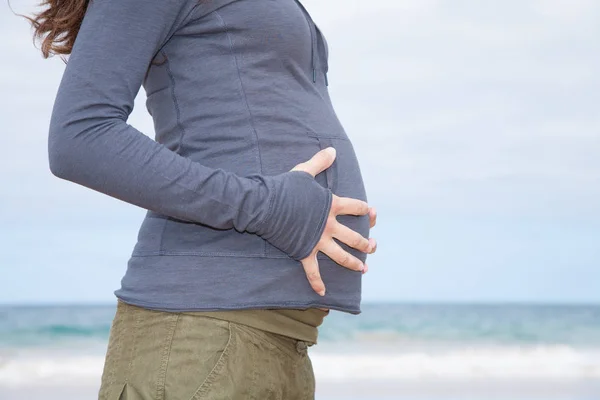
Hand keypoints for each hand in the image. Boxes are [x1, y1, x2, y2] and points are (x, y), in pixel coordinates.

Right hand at [290, 147, 376, 295]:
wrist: (265, 205)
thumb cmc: (284, 187)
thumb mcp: (304, 171)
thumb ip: (320, 162)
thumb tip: (333, 149)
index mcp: (332, 205)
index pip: (356, 207)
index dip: (366, 210)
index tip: (373, 214)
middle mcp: (329, 225)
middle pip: (354, 236)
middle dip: (366, 243)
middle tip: (374, 247)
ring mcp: (318, 240)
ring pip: (341, 255)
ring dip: (354, 262)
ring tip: (365, 268)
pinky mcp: (304, 252)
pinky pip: (312, 271)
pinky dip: (317, 283)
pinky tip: (323, 293)